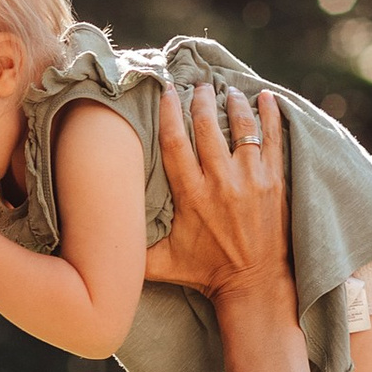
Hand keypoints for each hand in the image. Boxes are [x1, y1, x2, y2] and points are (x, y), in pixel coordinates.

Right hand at [144, 78, 291, 298]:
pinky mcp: (275, 183)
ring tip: (227, 90)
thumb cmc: (205, 274)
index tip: (167, 91)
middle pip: (207, 127)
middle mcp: (221, 182)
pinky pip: (273, 140)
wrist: (255, 286)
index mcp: (191, 195)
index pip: (175, 141)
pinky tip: (266, 97)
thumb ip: (131, 249)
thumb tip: (96, 237)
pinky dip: (271, 116)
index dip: (169, 112)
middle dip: (201, 100)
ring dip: (233, 104)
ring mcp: (251, 180)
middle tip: (198, 86)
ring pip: (241, 128)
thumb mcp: (161, 264)